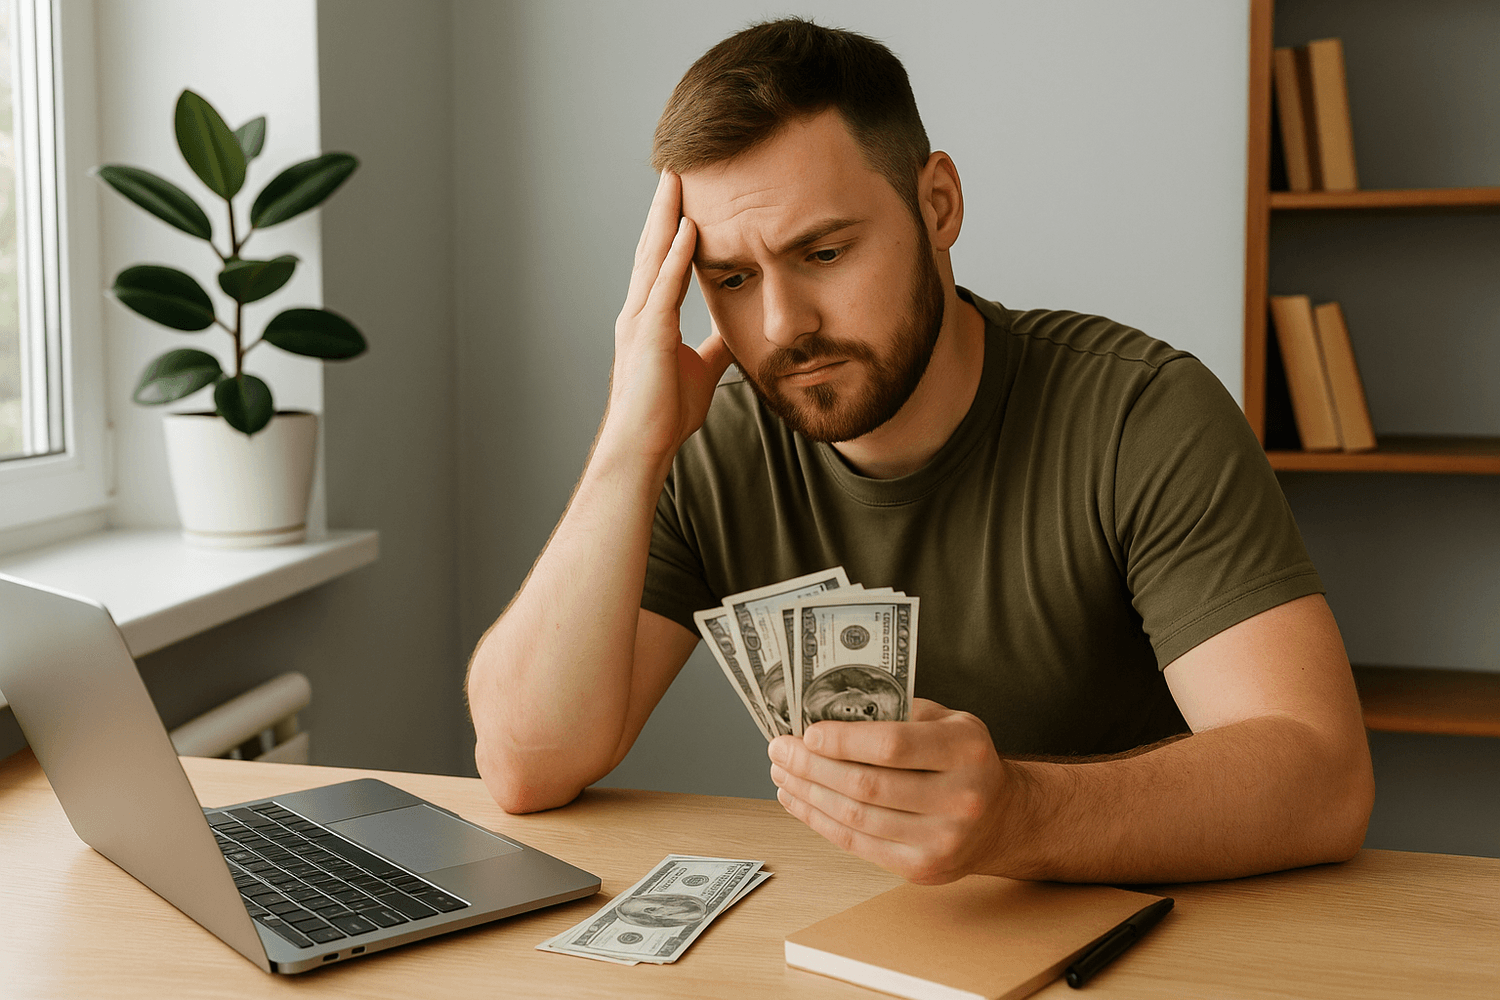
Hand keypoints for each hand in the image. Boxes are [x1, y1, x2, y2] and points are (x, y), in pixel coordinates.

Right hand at [605, 170, 733, 469]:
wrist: (643, 446)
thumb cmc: (665, 414)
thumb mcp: (702, 369)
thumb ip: (715, 345)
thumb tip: (734, 330)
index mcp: (650, 317)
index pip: (661, 261)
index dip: (672, 226)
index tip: (684, 194)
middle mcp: (639, 311)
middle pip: (652, 247)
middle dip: (665, 207)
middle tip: (675, 168)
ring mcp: (639, 320)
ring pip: (653, 257)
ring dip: (666, 217)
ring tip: (677, 180)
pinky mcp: (647, 335)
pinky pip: (663, 287)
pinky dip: (674, 257)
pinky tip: (687, 229)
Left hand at [767, 698, 1022, 883]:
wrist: (1002, 819)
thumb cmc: (964, 760)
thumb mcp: (948, 721)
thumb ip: (898, 712)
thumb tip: (828, 710)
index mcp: (965, 750)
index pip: (893, 746)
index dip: (843, 740)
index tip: (807, 733)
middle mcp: (960, 798)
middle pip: (866, 785)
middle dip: (811, 766)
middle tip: (779, 749)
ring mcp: (942, 840)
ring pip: (856, 819)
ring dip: (808, 794)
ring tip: (783, 773)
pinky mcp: (923, 869)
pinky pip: (858, 845)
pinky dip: (820, 821)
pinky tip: (800, 801)